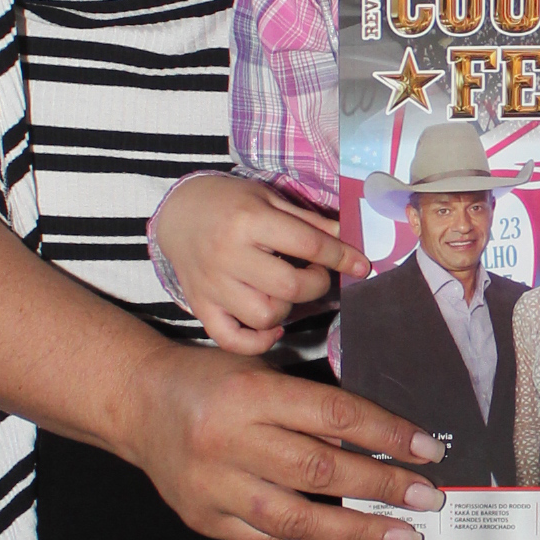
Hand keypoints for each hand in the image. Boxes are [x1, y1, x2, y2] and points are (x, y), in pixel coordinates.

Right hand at [123, 346, 444, 539]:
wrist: (136, 404)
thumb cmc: (211, 381)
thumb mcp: (262, 372)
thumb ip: (312, 408)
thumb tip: (378, 451)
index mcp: (251, 392)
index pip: (332, 415)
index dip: (386, 434)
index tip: (429, 449)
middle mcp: (230, 440)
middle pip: (317, 469)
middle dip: (380, 487)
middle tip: (426, 499)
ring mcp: (214, 486)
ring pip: (294, 516)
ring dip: (356, 531)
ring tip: (403, 538)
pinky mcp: (206, 519)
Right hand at [152, 171, 369, 354]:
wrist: (177, 212)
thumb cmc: (229, 202)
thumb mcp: (268, 198)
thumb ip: (308, 221)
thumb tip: (348, 239)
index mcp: (250, 220)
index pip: (308, 245)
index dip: (342, 257)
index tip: (361, 265)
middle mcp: (229, 254)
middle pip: (290, 286)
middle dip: (317, 284)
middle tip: (316, 273)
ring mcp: (213, 285)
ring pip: (265, 316)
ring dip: (288, 309)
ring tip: (286, 291)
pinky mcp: (201, 306)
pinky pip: (232, 339)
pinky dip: (258, 341)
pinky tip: (272, 325)